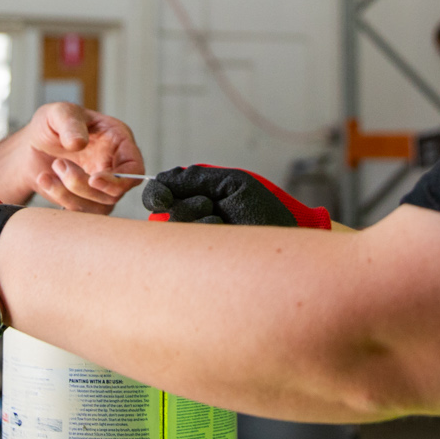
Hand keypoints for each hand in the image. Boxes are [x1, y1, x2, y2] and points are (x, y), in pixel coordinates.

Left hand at [15, 103, 143, 212]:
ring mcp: (101, 187)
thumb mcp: (58, 113)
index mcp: (118, 141)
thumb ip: (69, 123)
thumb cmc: (52, 125)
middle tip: (59, 164)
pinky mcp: (85, 201)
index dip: (121, 178)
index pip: (135, 167)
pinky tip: (45, 179)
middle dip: (83, 184)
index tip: (94, 179)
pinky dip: (59, 198)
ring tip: (52, 166)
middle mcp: (114, 166)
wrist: (33, 145)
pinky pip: (79, 211)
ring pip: (98, 207)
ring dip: (69, 191)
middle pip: (115, 192)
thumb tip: (79, 143)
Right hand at [141, 165, 331, 229]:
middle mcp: (190, 217)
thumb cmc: (263, 211)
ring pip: (176, 225)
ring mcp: (193, 240)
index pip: (159, 193)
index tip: (162, 198)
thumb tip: (163, 178)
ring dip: (200, 218)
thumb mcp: (231, 183)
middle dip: (186, 205)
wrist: (283, 241)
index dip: (155, 194)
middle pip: (164, 210)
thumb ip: (195, 177)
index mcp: (194, 195)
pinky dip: (208, 232)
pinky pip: (189, 243)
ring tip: (225, 221)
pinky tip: (226, 235)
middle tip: (211, 205)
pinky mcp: (197, 260)